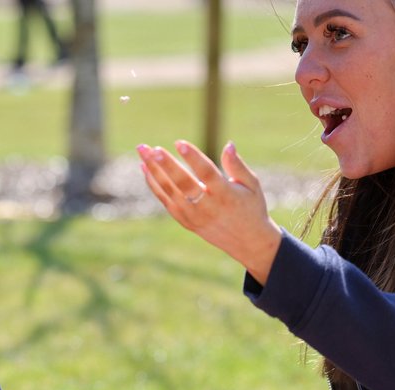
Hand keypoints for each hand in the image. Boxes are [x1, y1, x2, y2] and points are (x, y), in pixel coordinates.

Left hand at [137, 140, 282, 284]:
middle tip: (152, 149)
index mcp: (225, 195)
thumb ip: (238, 165)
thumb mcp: (252, 185)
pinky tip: (144, 167)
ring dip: (153, 170)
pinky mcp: (184, 220)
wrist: (247, 242)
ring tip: (142, 150)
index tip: (179, 142)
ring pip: (169, 191)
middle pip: (182, 183)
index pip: (206, 173)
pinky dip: (153, 184)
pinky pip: (165, 200)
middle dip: (166, 165)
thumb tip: (228, 144)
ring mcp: (192, 216)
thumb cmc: (251, 207)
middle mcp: (206, 207)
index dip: (193, 157)